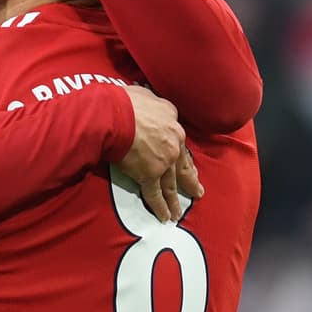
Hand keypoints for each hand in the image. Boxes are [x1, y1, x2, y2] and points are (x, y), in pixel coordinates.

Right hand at [115, 86, 203, 221]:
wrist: (114, 116)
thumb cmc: (124, 102)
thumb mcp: (144, 94)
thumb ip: (150, 100)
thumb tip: (145, 98)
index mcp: (172, 120)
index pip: (179, 139)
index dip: (181, 151)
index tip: (185, 160)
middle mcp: (174, 142)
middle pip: (183, 165)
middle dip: (190, 180)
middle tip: (197, 192)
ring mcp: (164, 161)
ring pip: (171, 184)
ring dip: (175, 200)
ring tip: (178, 212)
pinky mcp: (149, 175)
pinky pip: (155, 195)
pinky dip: (160, 207)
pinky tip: (164, 217)